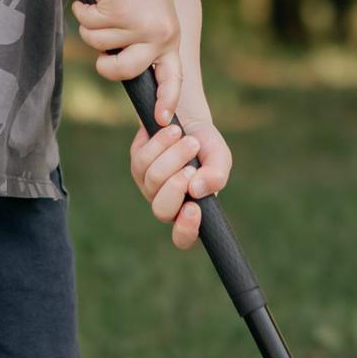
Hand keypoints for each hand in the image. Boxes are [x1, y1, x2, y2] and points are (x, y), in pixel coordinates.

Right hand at [70, 0, 181, 121]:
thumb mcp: (149, 17)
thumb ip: (142, 44)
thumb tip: (120, 71)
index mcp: (169, 39)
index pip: (172, 77)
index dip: (166, 99)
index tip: (162, 119)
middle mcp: (158, 34)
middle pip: (123, 70)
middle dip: (105, 66)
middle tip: (103, 55)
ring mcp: (138, 23)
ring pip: (99, 45)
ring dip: (92, 26)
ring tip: (104, 6)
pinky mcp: (118, 10)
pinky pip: (88, 25)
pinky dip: (83, 11)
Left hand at [129, 105, 232, 250]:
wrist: (189, 120)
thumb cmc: (206, 147)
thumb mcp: (219, 159)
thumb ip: (217, 176)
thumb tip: (197, 190)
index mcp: (190, 210)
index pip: (183, 237)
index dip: (186, 229)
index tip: (194, 207)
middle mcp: (166, 203)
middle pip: (162, 210)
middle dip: (176, 186)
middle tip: (192, 167)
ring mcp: (148, 186)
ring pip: (154, 179)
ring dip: (174, 156)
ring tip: (190, 140)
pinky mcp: (137, 164)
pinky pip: (144, 158)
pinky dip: (161, 143)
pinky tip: (174, 131)